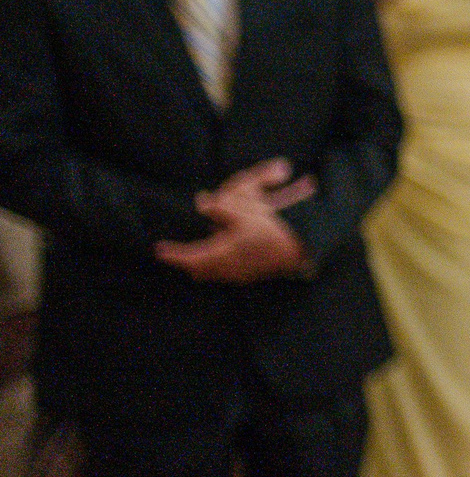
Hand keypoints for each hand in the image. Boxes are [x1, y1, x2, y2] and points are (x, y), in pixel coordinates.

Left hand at [153, 159, 313, 282]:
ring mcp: (243, 274)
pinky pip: (228, 273)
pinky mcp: (254, 274)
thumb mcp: (246, 206)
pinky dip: (219, 266)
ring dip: (203, 264)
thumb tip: (203, 202)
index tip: (158, 250)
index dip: (174, 254)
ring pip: (214, 273)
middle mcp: (230, 268)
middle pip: (200, 270)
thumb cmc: (274, 224)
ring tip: (195, 257)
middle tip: (176, 254)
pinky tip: (223, 255)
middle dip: (188, 262)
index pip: (191, 257)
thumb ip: (221, 205)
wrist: (304, 244)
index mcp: (223, 252)